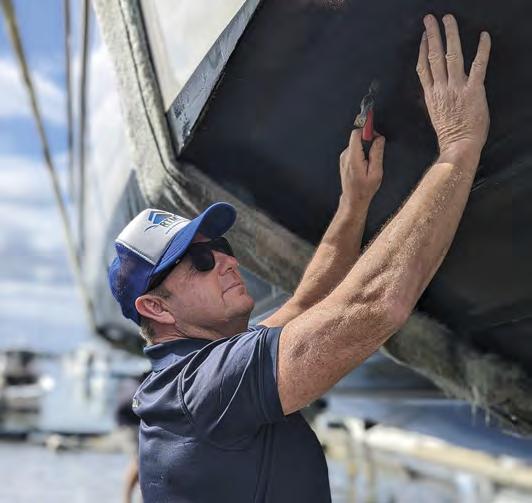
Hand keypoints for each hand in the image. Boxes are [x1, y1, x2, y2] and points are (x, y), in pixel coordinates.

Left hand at [339, 129, 384, 204]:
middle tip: (377, 148)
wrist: (353, 199)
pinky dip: (362, 152)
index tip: (374, 128)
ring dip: (366, 147)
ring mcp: (344, 157)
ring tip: (371, 161)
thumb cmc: (365, 189)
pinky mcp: (344, 159)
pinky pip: (354, 149)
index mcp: (353, 158)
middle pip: (357, 137)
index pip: (356, 134)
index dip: (367, 130)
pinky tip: (365, 163)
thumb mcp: (376, 172)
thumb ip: (377, 153)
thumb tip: (379, 139)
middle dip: (369, 139)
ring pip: (356, 143)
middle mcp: (346, 156)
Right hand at [417, 14, 490, 156]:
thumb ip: (435, 98)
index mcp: (431, 94)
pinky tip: (483, 35)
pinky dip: (482, 49)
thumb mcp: (435, 114)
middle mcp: (441, 87)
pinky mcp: (474, 89)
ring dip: (450, 35)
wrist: (459, 145)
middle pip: (433, 56)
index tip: (424, 37)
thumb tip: (436, 88)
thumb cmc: (449, 134)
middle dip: (431, 35)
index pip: (423, 67)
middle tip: (430, 19)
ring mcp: (457, 87)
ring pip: (451, 55)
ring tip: (448, 19)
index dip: (423, 49)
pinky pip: (478, 65)